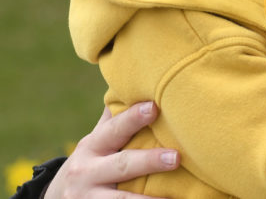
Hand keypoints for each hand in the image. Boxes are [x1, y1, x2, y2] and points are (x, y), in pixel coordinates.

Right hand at [45, 102, 178, 198]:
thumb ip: (114, 118)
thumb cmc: (91, 161)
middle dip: (149, 161)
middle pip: (122, 166)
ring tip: (170, 198)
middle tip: (176, 157)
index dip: (133, 118)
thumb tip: (133, 81)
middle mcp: (88, 172)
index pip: (115, 129)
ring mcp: (89, 198)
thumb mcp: (96, 140)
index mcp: (92, 146)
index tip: (154, 107)